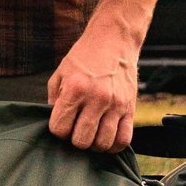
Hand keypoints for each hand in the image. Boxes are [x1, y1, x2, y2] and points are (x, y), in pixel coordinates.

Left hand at [46, 17, 137, 152]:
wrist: (114, 40)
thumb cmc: (84, 57)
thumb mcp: (61, 74)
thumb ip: (55, 101)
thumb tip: (55, 126)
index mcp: (75, 90)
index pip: (59, 129)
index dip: (58, 131)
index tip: (62, 123)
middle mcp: (96, 99)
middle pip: (81, 141)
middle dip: (75, 140)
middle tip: (76, 129)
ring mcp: (115, 105)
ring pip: (103, 144)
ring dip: (94, 144)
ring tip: (91, 133)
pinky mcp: (130, 108)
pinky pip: (124, 140)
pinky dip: (114, 145)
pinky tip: (107, 138)